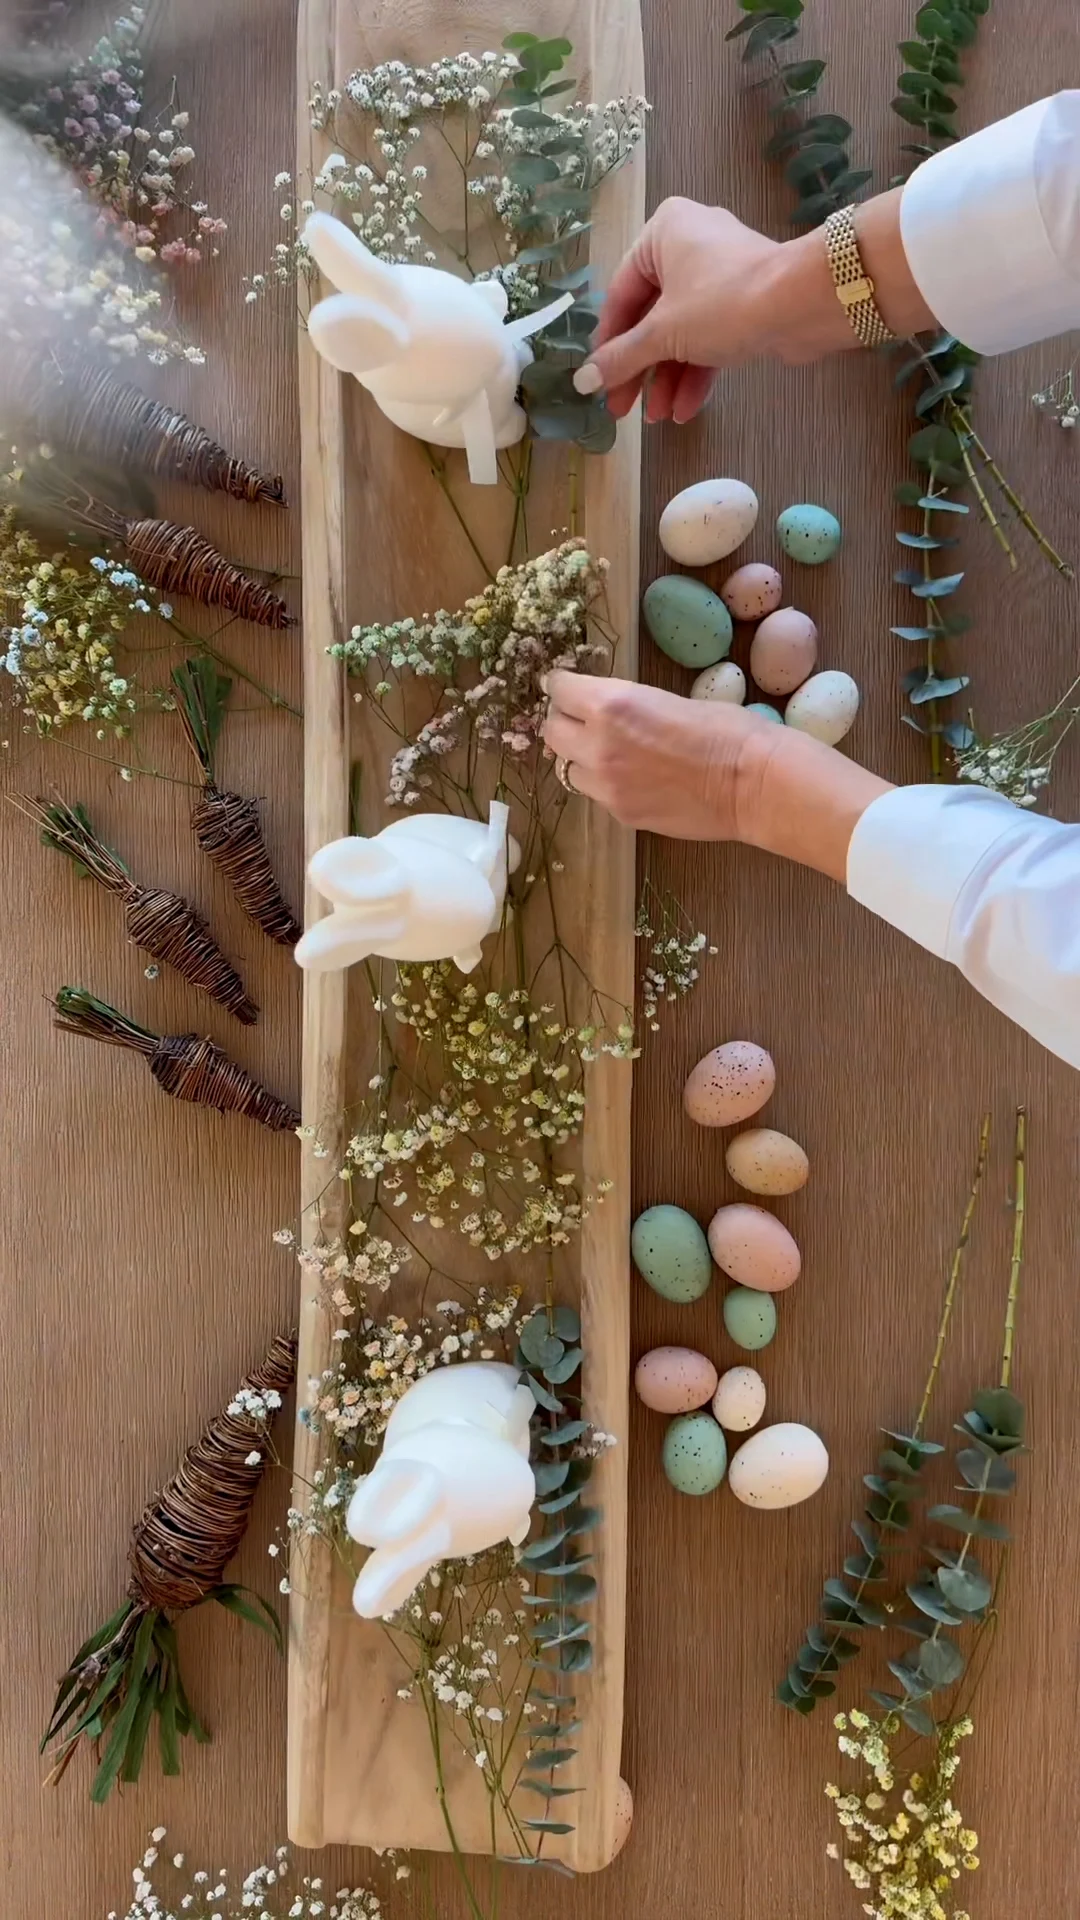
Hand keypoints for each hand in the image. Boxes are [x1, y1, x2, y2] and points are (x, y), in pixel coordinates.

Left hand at [541, 671, 892, 883]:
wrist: (754, 783)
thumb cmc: (727, 729)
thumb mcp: (667, 699)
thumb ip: (625, 707)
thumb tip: (604, 711)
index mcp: (611, 704)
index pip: (558, 689)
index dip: (565, 686)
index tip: (572, 688)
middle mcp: (598, 744)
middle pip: (552, 730)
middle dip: (565, 721)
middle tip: (586, 720)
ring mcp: (606, 785)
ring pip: (567, 768)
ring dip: (580, 757)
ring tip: (611, 754)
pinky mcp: (620, 814)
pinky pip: (595, 794)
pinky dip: (605, 784)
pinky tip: (633, 779)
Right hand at [573, 188, 934, 422]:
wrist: (802, 304)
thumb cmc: (723, 302)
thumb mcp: (662, 334)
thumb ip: (620, 358)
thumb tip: (583, 382)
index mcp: (662, 232)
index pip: (620, 295)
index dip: (608, 345)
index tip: (600, 384)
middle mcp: (689, 244)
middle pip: (651, 318)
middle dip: (640, 370)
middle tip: (623, 410)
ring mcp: (720, 274)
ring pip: (681, 332)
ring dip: (667, 378)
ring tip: (658, 418)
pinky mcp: (745, 301)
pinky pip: (709, 337)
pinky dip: (696, 370)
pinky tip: (686, 409)